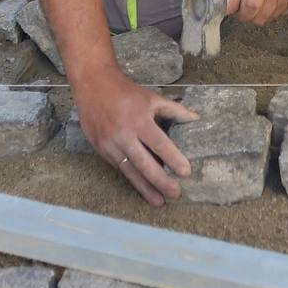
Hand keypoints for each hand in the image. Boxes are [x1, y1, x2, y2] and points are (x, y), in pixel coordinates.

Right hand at [76, 69, 195, 205]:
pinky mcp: (101, 150)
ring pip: (130, 171)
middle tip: (175, 193)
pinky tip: (143, 189)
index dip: (173, 159)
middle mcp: (124, 135)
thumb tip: (195, 119)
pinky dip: (132, 179)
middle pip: (144, 163)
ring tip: (159, 201)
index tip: (186, 173)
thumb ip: (174, 110)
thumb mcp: (152, 98)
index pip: (159, 144)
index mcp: (139, 120)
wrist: (93, 86)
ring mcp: (110, 144)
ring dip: (145, 188)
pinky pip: (119, 168)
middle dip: (161, 181)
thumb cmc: (126, 92)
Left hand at [228, 0, 287, 24]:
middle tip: (246, 3)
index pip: (250, 7)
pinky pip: (282, 13)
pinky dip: (274, 10)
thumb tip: (225, 0)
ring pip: (270, 18)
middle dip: (249, 15)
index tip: (237, 9)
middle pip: (259, 18)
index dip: (241, 13)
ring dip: (262, 13)